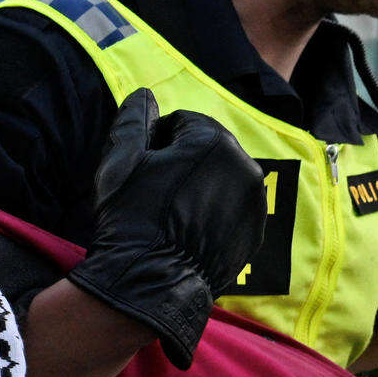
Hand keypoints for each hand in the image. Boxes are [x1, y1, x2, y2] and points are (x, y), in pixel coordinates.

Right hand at [65, 90, 265, 369]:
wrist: (151, 282)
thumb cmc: (132, 218)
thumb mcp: (121, 160)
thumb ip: (135, 119)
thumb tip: (144, 94)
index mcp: (213, 140)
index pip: (182, 122)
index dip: (155, 142)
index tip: (141, 169)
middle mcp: (245, 165)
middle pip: (208, 148)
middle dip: (183, 160)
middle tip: (154, 192)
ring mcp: (255, 201)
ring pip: (223, 177)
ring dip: (200, 185)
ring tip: (171, 213)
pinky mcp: (257, 230)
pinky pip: (234, 207)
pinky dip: (215, 211)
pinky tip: (189, 230)